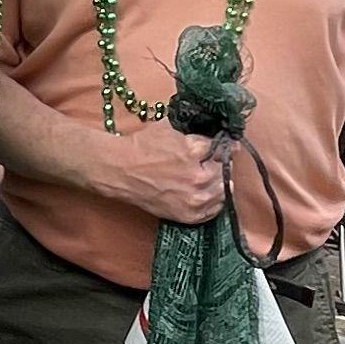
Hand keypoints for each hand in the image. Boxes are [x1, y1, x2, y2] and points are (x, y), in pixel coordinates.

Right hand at [103, 122, 232, 224]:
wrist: (120, 171)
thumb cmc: (142, 146)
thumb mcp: (169, 128)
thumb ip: (196, 131)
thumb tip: (220, 135)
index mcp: (193, 152)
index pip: (221, 148)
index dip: (222, 145)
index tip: (224, 145)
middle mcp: (197, 178)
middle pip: (224, 170)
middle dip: (219, 163)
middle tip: (210, 161)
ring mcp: (194, 199)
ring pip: (223, 191)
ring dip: (218, 183)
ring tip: (206, 177)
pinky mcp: (187, 215)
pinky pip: (213, 210)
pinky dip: (213, 201)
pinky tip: (205, 193)